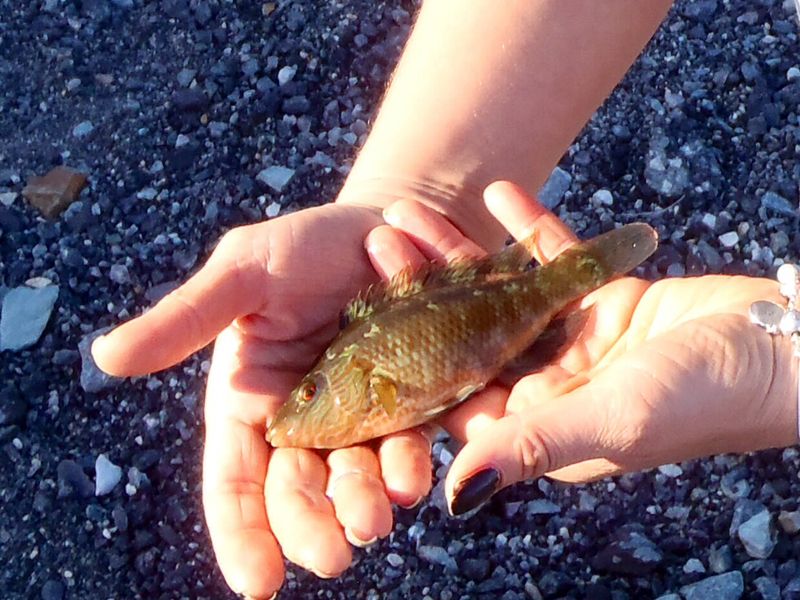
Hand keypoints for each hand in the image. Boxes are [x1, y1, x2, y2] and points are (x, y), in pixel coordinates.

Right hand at [91, 202, 433, 597]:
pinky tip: (426, 470)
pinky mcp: (418, 402)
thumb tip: (106, 357)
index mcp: (254, 401)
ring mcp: (366, 417)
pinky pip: (418, 440)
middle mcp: (308, 421)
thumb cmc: (303, 247)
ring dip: (368, 501)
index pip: (236, 480)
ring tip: (378, 516)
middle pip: (300, 491)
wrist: (388, 223)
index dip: (241, 531)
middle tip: (332, 553)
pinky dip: (421, 459)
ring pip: (360, 476)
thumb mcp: (243, 274)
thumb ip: (186, 318)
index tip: (255, 582)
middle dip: (312, 526)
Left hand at [371, 182, 797, 515]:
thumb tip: (455, 494)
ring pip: (499, 292)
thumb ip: (535, 445)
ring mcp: (570, 340)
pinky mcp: (600, 301)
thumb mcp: (612, 421)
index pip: (455, 389)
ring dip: (459, 250)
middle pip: (466, 332)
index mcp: (536, 423)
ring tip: (412, 209)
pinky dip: (529, 228)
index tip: (365, 310)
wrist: (779, 351)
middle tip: (376, 240)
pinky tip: (498, 192)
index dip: (407, 351)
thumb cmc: (701, 399)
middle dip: (421, 287)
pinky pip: (555, 260)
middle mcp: (544, 383)